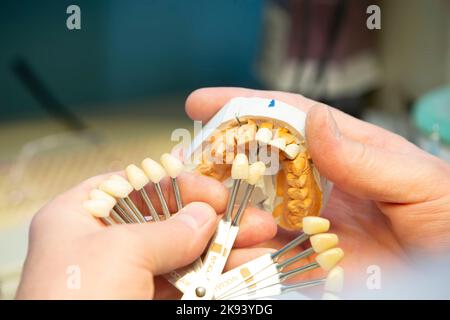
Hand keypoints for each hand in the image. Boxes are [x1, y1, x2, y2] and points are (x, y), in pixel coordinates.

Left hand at [16, 172, 276, 298]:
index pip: (135, 186)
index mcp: (79, 218)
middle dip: (216, 222)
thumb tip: (206, 216)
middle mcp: (102, 245)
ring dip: (226, 252)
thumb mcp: (121, 252)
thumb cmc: (77, 299)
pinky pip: (188, 287)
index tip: (218, 194)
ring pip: (185, 257)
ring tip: (265, 250)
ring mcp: (126, 279)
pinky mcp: (145, 304)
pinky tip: (247, 272)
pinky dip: (218, 280)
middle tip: (256, 222)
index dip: (179, 186)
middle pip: (170, 222)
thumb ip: (169, 230)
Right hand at [186, 87, 449, 292]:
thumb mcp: (418, 180)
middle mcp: (318, 183)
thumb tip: (315, 122)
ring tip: (203, 205)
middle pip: (259, 162)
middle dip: (219, 158)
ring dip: (223, 206)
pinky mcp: (306, 261)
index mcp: (344, 151)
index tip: (202, 101)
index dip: (246, 107)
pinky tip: (230, 248)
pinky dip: (243, 252)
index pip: (289, 120)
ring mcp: (309, 222)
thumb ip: (365, 156)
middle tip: (188, 160)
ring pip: (252, 207)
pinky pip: (265, 255)